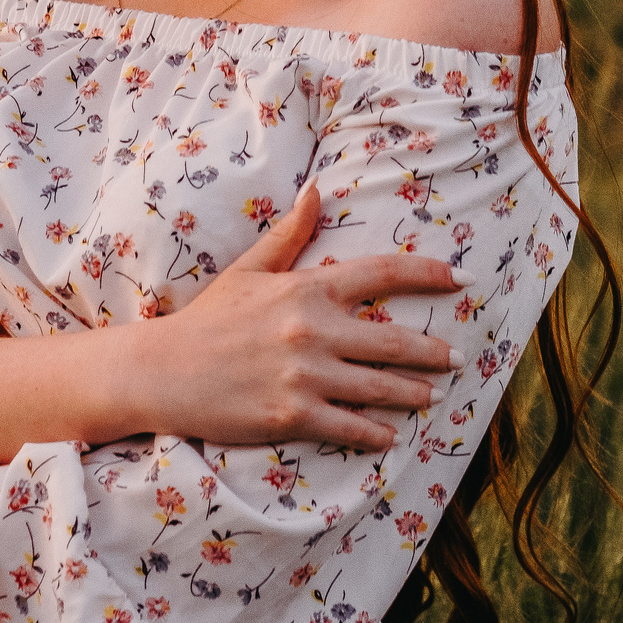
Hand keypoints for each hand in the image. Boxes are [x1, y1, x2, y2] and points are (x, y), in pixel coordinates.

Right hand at [133, 180, 469, 451]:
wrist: (162, 371)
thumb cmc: (207, 319)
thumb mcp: (249, 270)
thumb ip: (289, 233)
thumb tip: (316, 189)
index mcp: (307, 289)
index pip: (383, 273)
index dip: (428, 274)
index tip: (460, 279)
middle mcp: (313, 330)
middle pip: (396, 341)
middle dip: (435, 352)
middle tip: (458, 358)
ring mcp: (304, 376)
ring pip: (380, 388)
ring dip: (415, 394)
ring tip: (434, 396)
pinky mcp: (292, 416)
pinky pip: (350, 426)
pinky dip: (377, 432)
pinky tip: (391, 434)